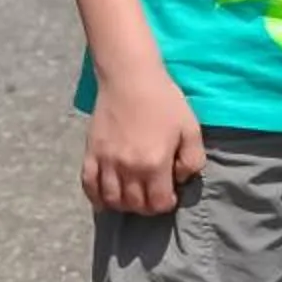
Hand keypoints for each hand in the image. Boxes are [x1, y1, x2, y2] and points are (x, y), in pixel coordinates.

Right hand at [83, 68, 204, 215]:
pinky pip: (88, 185)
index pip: (158, 204)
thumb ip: (193, 160)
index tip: (170, 193)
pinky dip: (96, 197)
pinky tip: (105, 199)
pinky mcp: (91, 152)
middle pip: (135, 205)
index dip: (167, 203)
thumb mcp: (191, 128)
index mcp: (154, 163)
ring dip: (124, 204)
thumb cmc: (163, 100)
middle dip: (147, 206)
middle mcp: (128, 168)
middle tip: (152, 194)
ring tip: (132, 195)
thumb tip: (180, 180)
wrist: (130, 76)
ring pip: (112, 200)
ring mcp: (106, 162)